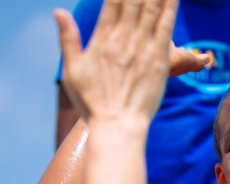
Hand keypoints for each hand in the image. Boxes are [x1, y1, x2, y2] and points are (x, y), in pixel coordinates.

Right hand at [54, 0, 206, 124]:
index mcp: (102, 39)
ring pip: (152, 9)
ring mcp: (143, 49)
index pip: (113, 1)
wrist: (117, 125)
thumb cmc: (93, 102)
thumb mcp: (72, 71)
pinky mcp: (159, 61)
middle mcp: (123, 39)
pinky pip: (166, 28)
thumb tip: (59, 11)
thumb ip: (68, 39)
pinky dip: (170, 8)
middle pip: (134, 0)